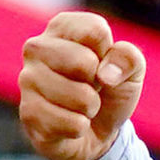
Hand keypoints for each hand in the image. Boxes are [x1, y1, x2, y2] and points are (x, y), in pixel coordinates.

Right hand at [17, 12, 143, 159]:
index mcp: (62, 27)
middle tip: (90, 87)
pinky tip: (69, 123)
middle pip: (84, 62)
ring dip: (90, 108)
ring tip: (80, 106)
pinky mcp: (28, 114)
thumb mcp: (131, 70)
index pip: (96, 31)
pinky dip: (80, 128)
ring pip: (79, 97)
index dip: (108, 55)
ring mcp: (27, 80)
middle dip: (99, 83)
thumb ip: (129, 58)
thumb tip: (106, 75)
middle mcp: (37, 48)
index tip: (100, 63)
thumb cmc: (109, 92)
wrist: (95, 133)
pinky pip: (72, 124)